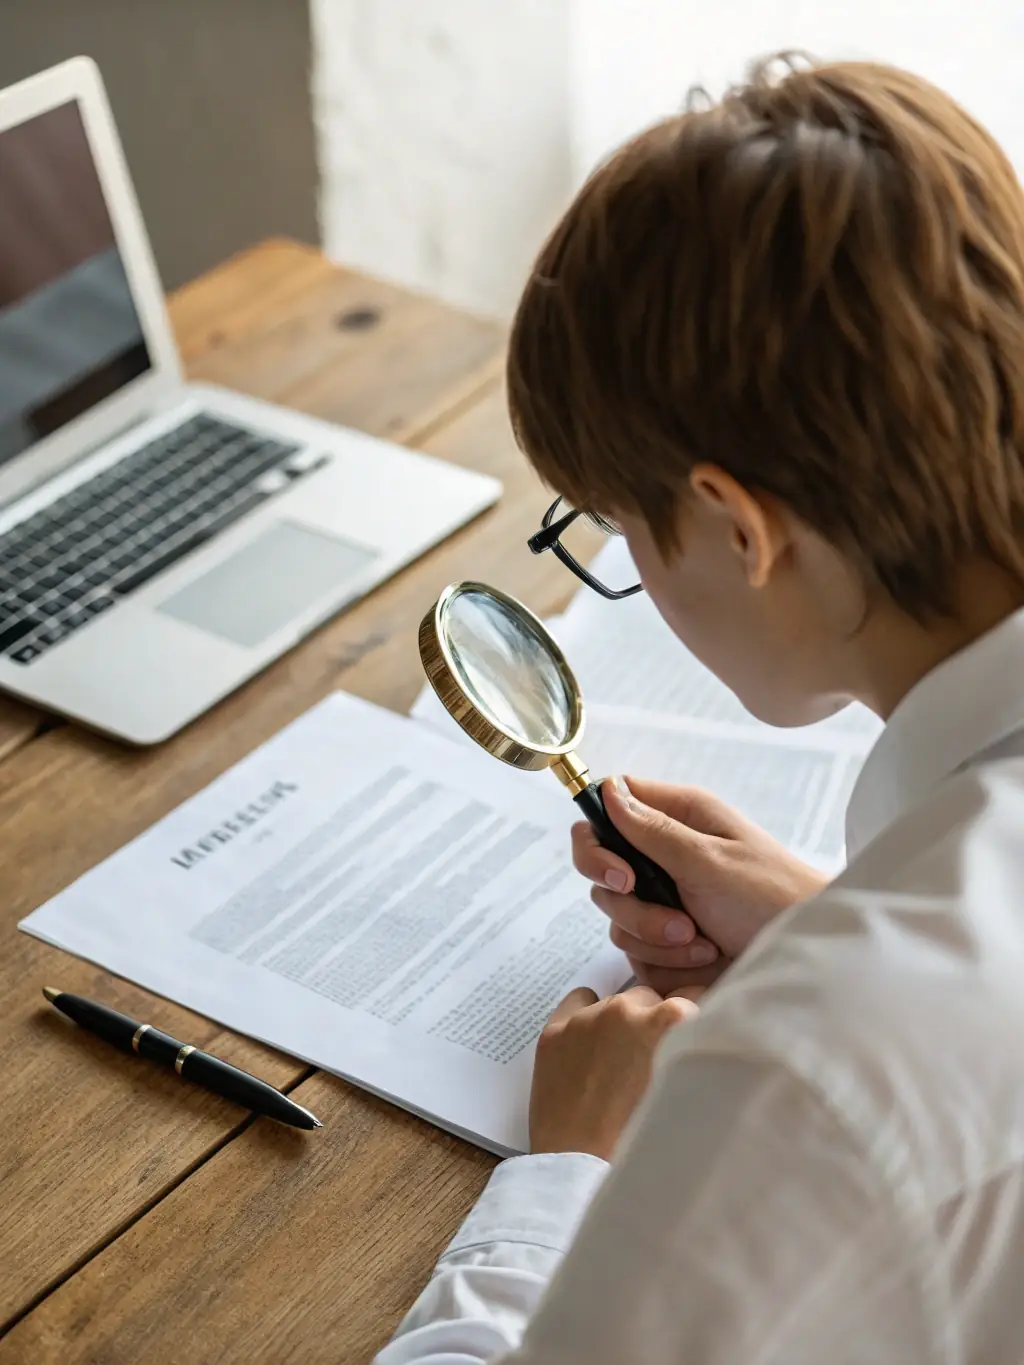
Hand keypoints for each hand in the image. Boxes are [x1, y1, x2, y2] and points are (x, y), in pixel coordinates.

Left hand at [530, 985, 700, 1158]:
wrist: (586, 1174)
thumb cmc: (647, 1143)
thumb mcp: (690, 1094)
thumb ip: (699, 1057)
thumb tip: (707, 1038)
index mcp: (673, 1022)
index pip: (693, 997)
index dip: (691, 1019)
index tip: (686, 1037)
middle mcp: (630, 1008)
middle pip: (650, 998)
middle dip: (652, 1022)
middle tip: (648, 1061)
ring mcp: (588, 1016)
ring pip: (614, 1001)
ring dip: (620, 1022)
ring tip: (615, 1062)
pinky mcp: (556, 1029)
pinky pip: (579, 999)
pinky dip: (585, 1014)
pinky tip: (588, 1045)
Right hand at [573, 777, 829, 994]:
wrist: (804, 953)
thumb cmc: (772, 896)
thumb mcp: (711, 860)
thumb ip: (653, 830)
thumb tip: (609, 790)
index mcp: (679, 817)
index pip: (608, 811)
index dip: (597, 841)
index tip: (619, 877)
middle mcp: (666, 853)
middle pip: (604, 873)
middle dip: (635, 906)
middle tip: (676, 920)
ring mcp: (665, 896)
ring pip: (618, 917)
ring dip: (656, 937)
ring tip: (703, 942)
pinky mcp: (666, 936)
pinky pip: (636, 950)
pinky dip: (666, 960)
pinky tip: (704, 958)